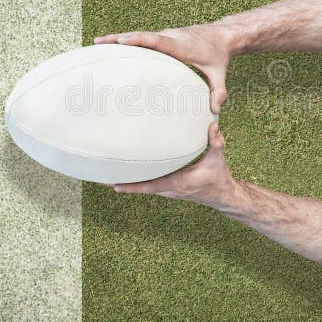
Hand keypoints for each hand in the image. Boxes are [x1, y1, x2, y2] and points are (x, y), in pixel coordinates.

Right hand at [94, 24, 230, 112]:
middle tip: (98, 42)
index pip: (158, 41)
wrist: (222, 35)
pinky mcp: (164, 36)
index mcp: (182, 46)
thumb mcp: (220, 74)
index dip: (140, 40)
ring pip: (140, 35)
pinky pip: (144, 38)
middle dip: (120, 38)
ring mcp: (166, 34)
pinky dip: (128, 40)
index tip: (122, 40)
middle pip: (142, 35)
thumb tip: (215, 110)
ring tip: (96, 43)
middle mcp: (171, 36)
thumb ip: (218, 91)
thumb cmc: (219, 56)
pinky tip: (112, 46)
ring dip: (119, 38)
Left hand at [110, 123, 236, 208]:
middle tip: (99, 177)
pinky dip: (135, 180)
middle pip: (140, 187)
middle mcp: (169, 189)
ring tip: (105, 174)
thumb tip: (212, 126)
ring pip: (142, 186)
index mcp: (178, 183)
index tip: (115, 186)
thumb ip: (215, 142)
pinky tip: (126, 173)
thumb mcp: (218, 159)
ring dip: (126, 181)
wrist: (221, 195)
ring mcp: (167, 189)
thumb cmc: (217, 177)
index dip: (133, 186)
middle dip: (120, 183)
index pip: (152, 186)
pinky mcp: (168, 187)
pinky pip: (148, 184)